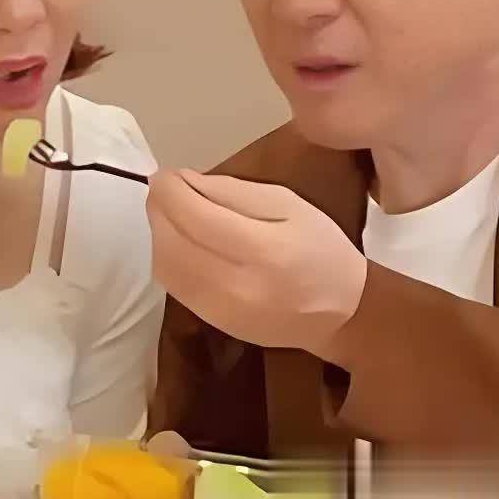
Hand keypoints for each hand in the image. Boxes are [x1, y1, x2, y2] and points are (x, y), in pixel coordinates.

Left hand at [146, 168, 366, 358]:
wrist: (340, 314)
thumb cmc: (319, 247)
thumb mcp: (288, 203)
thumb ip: (232, 191)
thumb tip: (186, 182)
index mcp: (263, 250)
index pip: (196, 216)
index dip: (170, 191)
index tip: (165, 174)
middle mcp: (237, 286)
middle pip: (173, 241)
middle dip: (159, 208)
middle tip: (165, 188)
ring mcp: (222, 311)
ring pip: (166, 265)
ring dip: (158, 232)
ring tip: (170, 211)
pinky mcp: (214, 324)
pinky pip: (173, 286)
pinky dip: (166, 257)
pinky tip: (178, 240)